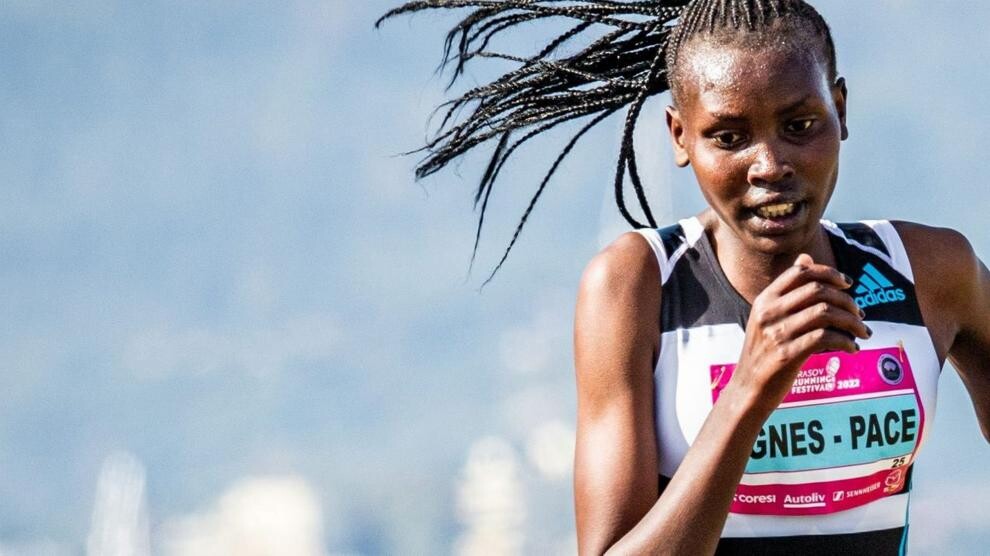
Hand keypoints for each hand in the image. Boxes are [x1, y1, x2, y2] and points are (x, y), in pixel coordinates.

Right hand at [730, 253, 870, 415]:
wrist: (748, 389)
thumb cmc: (764, 352)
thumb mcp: (769, 317)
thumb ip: (788, 290)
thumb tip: (806, 258)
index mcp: (764, 299)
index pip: (800, 272)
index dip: (828, 272)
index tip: (847, 284)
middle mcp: (768, 312)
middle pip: (817, 290)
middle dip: (846, 300)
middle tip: (859, 313)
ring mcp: (776, 333)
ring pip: (825, 313)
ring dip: (851, 321)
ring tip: (862, 332)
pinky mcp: (786, 354)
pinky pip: (825, 338)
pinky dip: (845, 341)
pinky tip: (852, 348)